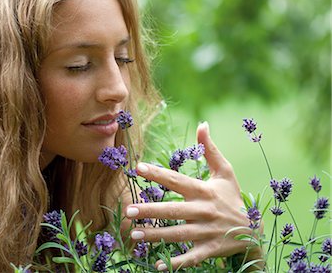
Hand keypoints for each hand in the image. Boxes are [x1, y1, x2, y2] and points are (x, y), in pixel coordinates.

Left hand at [126, 122, 260, 270]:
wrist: (253, 231)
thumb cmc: (233, 197)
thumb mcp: (225, 172)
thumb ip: (210, 150)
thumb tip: (202, 124)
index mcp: (204, 191)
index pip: (177, 180)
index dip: (158, 174)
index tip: (138, 168)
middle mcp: (203, 211)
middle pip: (173, 210)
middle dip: (150, 211)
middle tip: (128, 211)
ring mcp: (206, 232)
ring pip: (178, 234)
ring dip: (156, 236)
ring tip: (134, 234)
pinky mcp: (209, 249)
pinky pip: (191, 257)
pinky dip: (176, 263)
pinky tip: (158, 266)